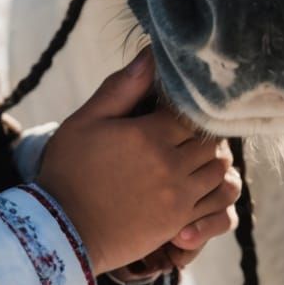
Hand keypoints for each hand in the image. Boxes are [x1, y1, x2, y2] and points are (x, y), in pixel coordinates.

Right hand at [36, 49, 240, 274]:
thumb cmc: (70, 168)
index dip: (187, 105)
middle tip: (186, 128)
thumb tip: (150, 56)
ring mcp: (179, 197)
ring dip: (211, 159)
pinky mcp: (180, 222)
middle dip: (203, 131)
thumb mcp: (87, 120)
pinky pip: (216, 203)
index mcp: (148, 136)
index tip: (172, 105)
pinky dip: (213, 189)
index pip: (192, 111)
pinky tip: (194, 181)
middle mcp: (171, 166)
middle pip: (211, 141)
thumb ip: (122, 87)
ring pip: (219, 171)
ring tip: (191, 152)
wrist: (64, 228)